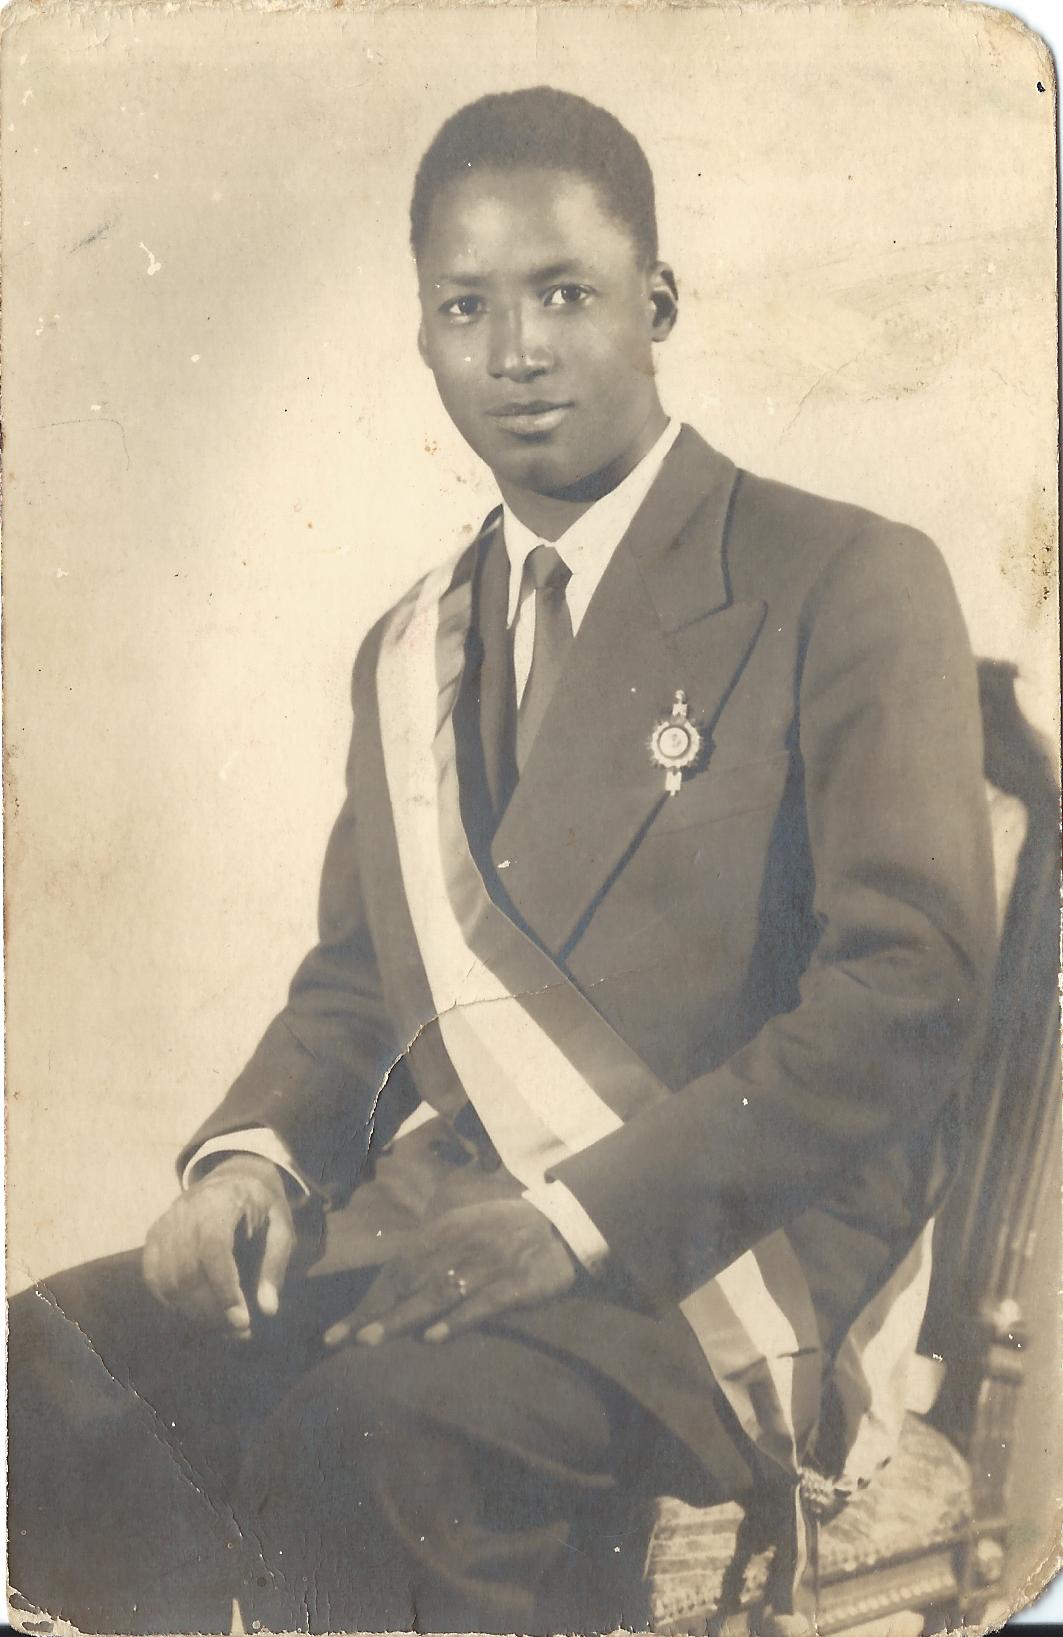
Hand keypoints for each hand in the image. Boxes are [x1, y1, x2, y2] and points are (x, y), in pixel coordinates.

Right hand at [143, 1154, 294, 1339]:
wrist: (233, 1178)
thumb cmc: (261, 1206)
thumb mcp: (281, 1228)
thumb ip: (274, 1265)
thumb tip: (268, 1309)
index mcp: (222, 1200)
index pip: (213, 1248)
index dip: (224, 1288)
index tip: (242, 1320)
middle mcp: (186, 1210)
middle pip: (187, 1271)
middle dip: (213, 1310)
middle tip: (240, 1329)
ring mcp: (165, 1223)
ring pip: (167, 1280)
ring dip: (194, 1313)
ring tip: (222, 1325)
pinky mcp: (153, 1236)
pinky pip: (154, 1278)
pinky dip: (172, 1302)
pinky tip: (196, 1312)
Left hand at [322, 1198, 576, 1349]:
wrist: (562, 1226)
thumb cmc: (504, 1231)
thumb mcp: (464, 1228)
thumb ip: (432, 1252)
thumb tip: (392, 1284)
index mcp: (443, 1231)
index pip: (397, 1268)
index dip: (368, 1299)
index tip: (340, 1330)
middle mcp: (459, 1246)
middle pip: (408, 1282)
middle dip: (373, 1312)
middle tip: (341, 1339)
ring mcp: (487, 1266)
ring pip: (436, 1294)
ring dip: (401, 1318)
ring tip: (370, 1340)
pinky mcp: (515, 1285)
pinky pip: (481, 1304)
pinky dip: (456, 1321)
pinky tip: (433, 1339)